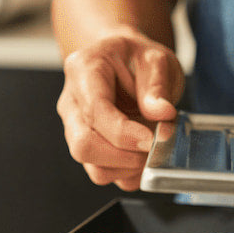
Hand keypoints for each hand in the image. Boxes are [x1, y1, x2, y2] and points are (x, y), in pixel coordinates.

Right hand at [57, 27, 184, 190]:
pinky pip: (103, 173)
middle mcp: (71, 103)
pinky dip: (127, 174)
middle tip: (153, 146)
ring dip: (128, 167)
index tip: (152, 138)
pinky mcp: (88, 148)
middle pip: (83, 145)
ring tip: (151, 148)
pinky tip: (142, 155)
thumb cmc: (137, 59)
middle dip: (124, 156)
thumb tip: (162, 114)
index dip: (124, 133)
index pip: (95, 113)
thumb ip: (157, 86)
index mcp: (83, 70)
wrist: (126, 63)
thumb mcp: (156, 59)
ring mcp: (75, 128)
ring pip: (92, 166)